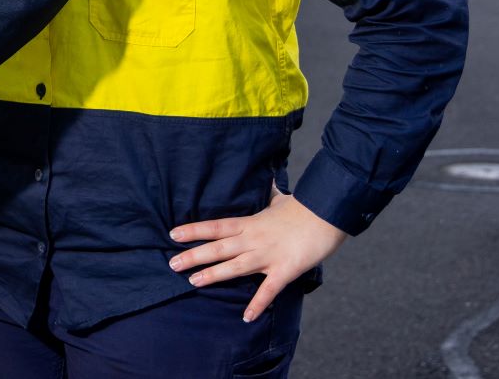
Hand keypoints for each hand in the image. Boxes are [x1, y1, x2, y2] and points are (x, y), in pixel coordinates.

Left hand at [168, 189, 347, 321]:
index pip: (215, 226)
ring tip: (193, 282)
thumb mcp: (280, 199)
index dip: (194, 230)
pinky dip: (258, 304)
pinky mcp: (285, 270)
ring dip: (213, 275)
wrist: (327, 214)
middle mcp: (253, 239)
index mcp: (250, 222)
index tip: (173, 234)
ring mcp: (268, 255)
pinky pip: (269, 290)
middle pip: (218, 248)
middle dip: (194, 256)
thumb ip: (270, 195)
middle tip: (172, 264)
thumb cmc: (303, 207)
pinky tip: (246, 317)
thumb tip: (269, 181)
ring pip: (235, 267)